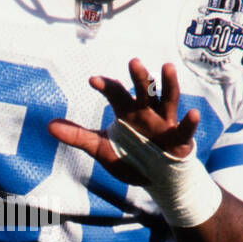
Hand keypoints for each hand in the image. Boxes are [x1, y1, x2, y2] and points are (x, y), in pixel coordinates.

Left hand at [48, 59, 198, 184]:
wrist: (156, 179)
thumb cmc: (131, 157)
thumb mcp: (101, 148)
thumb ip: (78, 136)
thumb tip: (49, 126)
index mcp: (128, 112)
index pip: (116, 93)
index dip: (106, 86)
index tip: (93, 80)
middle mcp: (147, 112)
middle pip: (143, 90)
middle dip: (139, 77)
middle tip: (133, 61)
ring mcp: (164, 123)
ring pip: (167, 99)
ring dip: (168, 83)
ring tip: (167, 66)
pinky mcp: (179, 139)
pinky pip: (185, 129)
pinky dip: (190, 121)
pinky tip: (193, 113)